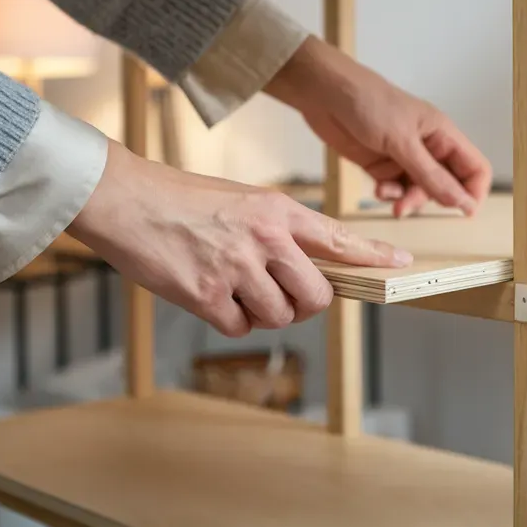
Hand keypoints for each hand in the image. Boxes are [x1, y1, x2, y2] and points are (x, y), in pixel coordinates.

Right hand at [66, 140, 411, 336]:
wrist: (125, 200)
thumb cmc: (181, 199)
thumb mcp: (243, 201)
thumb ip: (279, 231)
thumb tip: (309, 269)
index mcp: (277, 210)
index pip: (339, 238)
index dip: (374, 256)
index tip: (401, 264)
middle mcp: (265, 238)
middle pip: (316, 296)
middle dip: (304, 306)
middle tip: (283, 297)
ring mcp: (236, 268)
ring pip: (279, 316)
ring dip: (262, 312)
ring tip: (235, 287)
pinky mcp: (205, 294)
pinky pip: (238, 327)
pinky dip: (229, 320)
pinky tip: (210, 295)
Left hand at [265, 36, 491, 217]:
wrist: (323, 92)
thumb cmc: (367, 102)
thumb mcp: (402, 142)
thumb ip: (431, 176)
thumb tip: (463, 203)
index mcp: (442, 134)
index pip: (474, 167)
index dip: (473, 191)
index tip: (463, 212)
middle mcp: (427, 147)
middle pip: (446, 185)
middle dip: (431, 199)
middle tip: (408, 205)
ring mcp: (404, 157)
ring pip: (419, 192)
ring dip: (407, 200)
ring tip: (388, 198)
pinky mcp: (381, 165)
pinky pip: (395, 190)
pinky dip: (389, 195)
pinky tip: (378, 191)